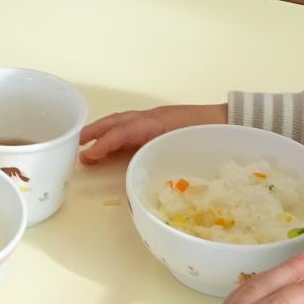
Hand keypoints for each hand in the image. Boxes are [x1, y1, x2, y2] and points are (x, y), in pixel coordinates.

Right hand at [79, 103, 225, 163]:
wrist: (228, 121)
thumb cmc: (207, 135)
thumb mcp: (182, 149)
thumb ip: (158, 162)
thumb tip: (135, 185)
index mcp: (154, 123)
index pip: (122, 131)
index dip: (103, 144)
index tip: (87, 156)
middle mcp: (150, 118)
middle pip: (116, 122)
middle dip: (94, 133)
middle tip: (74, 146)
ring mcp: (154, 119)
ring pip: (122, 122)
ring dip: (102, 132)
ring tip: (86, 144)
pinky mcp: (159, 123)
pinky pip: (131, 126)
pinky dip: (116, 133)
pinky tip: (112, 145)